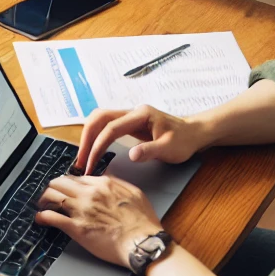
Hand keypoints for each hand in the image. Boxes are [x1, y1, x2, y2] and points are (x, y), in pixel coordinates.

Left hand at [36, 173, 162, 269]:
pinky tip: (39, 218)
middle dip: (52, 187)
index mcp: (103, 184)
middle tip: (48, 194)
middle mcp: (89, 194)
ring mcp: (81, 210)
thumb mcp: (133, 193)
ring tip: (41, 204)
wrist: (142, 243)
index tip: (64, 188)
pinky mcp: (76, 228)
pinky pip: (52, 217)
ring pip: (52, 196)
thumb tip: (106, 176)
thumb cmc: (142, 222)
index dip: (67, 183)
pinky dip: (42, 217)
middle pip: (59, 182)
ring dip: (43, 199)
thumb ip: (117, 182)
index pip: (76, 177)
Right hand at [76, 106, 208, 175]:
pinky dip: (95, 137)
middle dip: (87, 138)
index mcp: (140, 114)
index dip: (98, 145)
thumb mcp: (170, 149)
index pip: (111, 127)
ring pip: (99, 119)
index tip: (92, 164)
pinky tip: (93, 150)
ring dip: (88, 137)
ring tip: (83, 157)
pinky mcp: (128, 123)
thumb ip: (150, 151)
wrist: (194, 133)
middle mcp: (131, 111)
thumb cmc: (184, 141)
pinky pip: (105, 126)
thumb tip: (131, 155)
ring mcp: (128, 116)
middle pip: (99, 118)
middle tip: (81, 161)